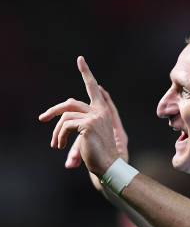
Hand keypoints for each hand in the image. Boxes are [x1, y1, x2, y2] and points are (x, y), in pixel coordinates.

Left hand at [38, 56, 118, 176]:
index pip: (93, 89)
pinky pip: (66, 126)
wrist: (109, 166)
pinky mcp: (88, 124)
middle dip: (54, 110)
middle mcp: (100, 111)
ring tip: (56, 144)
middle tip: (42, 118)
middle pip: (70, 103)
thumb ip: (78, 126)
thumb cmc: (99, 156)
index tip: (80, 60)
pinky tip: (62, 146)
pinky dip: (61, 136)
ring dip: (57, 132)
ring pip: (65, 116)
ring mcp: (94, 116)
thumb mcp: (88, 137)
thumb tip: (61, 124)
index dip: (87, 74)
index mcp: (103, 112)